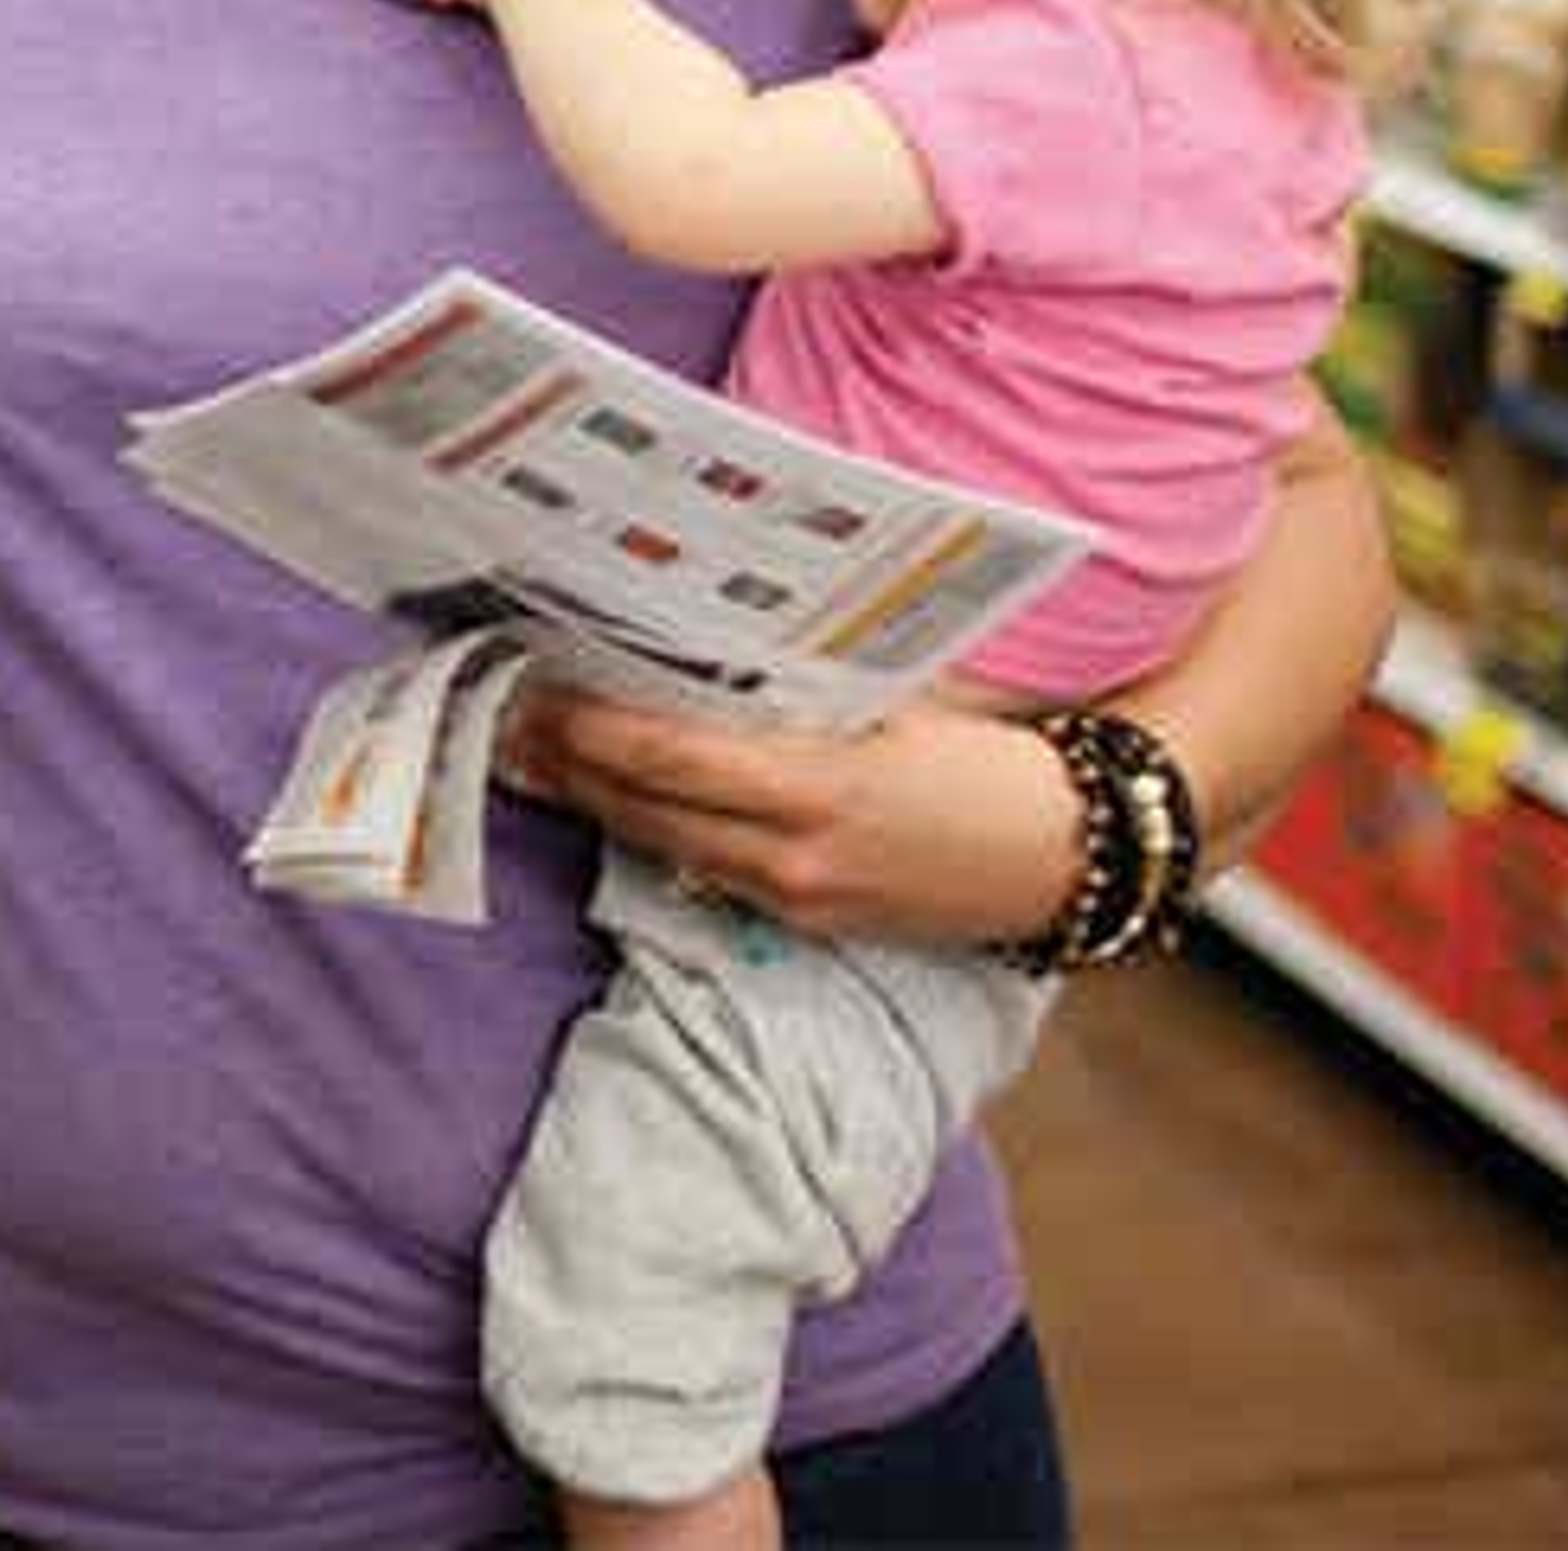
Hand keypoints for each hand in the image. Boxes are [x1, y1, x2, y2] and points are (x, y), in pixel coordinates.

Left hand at [498, 687, 1077, 948]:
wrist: (1063, 854)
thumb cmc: (987, 754)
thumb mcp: (898, 700)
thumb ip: (802, 688)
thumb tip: (704, 648)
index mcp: (819, 785)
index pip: (670, 758)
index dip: (590, 729)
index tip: (536, 690)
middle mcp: (796, 853)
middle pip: (647, 808)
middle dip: (568, 764)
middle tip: (503, 717)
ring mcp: (798, 895)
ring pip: (665, 846)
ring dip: (594, 802)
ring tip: (532, 759)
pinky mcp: (807, 920)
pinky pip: (706, 873)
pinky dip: (652, 834)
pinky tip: (614, 805)